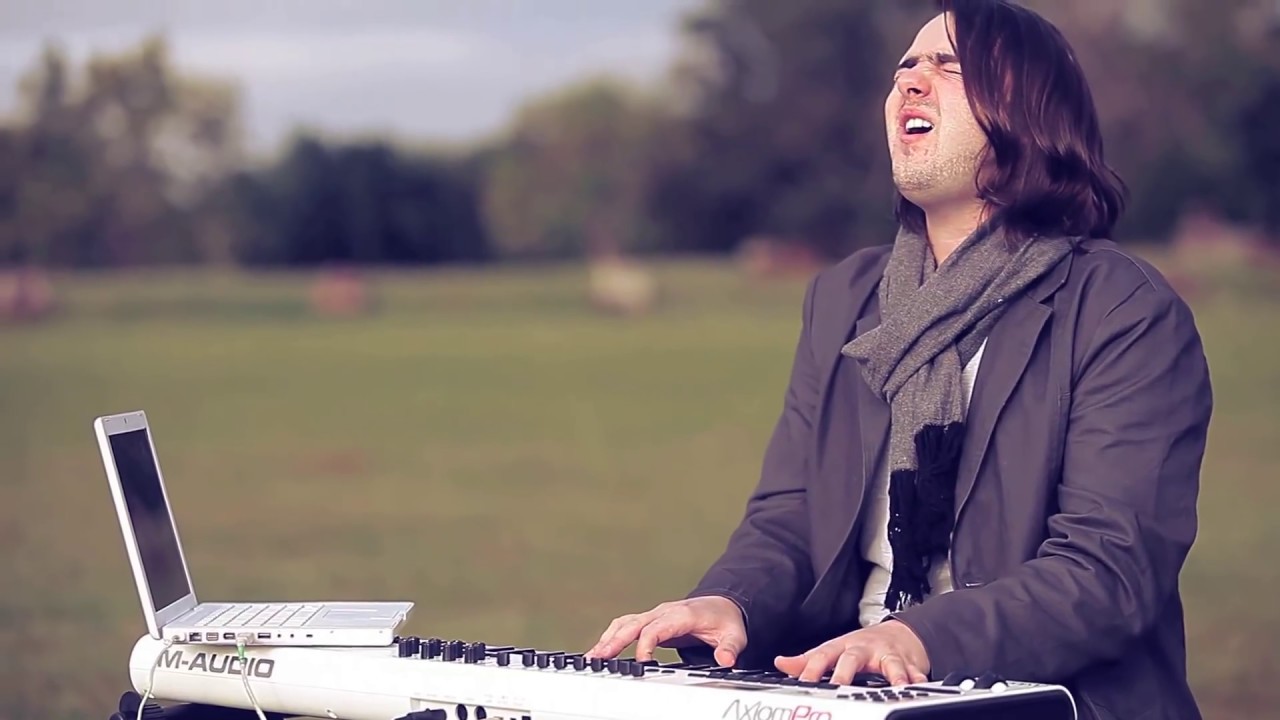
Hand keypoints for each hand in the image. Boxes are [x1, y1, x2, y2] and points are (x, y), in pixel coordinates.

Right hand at [585, 596, 746, 667]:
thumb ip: (730, 648)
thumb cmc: (724, 619)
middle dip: (615, 641)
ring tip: (593, 656)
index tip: (642, 663)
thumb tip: (725, 660)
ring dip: (609, 638)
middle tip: (599, 657)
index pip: (656, 628)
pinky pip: (627, 625)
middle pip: (634, 624)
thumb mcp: (735, 635)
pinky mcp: (651, 620)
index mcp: (682, 614)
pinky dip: (612, 635)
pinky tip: (603, 649)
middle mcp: (664, 612)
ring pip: (626, 622)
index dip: (646, 644)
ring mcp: (656, 614)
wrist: (722, 604)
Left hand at [774, 620, 929, 686]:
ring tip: (894, 686)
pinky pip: (913, 670)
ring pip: (889, 663)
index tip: (801, 683)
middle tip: (837, 688)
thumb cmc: (863, 645)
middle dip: (844, 673)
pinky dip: (916, 678)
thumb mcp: (835, 649)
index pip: (821, 656)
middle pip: (852, 658)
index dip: (810, 669)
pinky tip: (917, 686)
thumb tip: (781, 663)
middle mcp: (863, 648)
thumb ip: (808, 660)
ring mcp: (885, 654)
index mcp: (842, 646)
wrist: (900, 633)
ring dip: (892, 674)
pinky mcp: (907, 661)